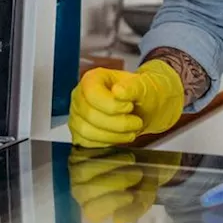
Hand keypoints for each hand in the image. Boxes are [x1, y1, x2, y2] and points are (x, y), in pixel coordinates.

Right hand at [68, 60, 184, 147]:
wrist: (145, 108)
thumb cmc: (142, 94)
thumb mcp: (143, 87)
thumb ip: (132, 87)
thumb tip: (118, 91)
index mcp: (92, 79)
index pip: (92, 93)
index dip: (112, 105)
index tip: (130, 107)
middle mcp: (80, 96)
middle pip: (90, 115)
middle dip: (118, 123)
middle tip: (136, 121)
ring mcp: (77, 115)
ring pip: (87, 131)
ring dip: (114, 135)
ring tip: (131, 130)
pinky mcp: (79, 133)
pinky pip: (87, 143)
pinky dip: (108, 143)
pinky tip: (121, 136)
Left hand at [68, 148, 182, 222]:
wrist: (139, 156)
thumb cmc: (139, 181)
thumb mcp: (144, 197)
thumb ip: (134, 210)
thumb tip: (117, 221)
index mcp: (95, 209)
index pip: (92, 212)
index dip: (111, 203)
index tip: (131, 195)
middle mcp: (80, 193)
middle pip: (87, 192)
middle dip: (113, 182)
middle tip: (137, 173)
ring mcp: (75, 173)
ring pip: (84, 172)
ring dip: (110, 165)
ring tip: (131, 159)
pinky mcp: (77, 155)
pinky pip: (86, 154)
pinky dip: (105, 153)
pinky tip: (121, 151)